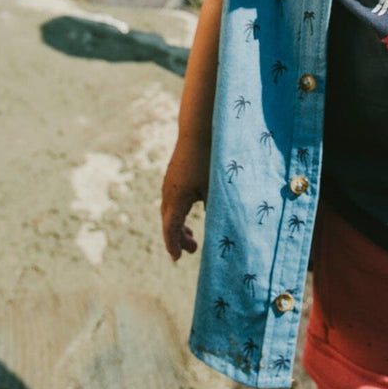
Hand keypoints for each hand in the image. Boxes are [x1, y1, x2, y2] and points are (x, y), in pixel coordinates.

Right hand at [161, 138, 209, 260]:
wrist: (198, 130)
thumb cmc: (209, 159)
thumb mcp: (214, 187)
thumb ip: (215, 208)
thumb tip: (219, 227)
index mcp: (176, 198)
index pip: (171, 229)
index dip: (173, 245)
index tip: (177, 259)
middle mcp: (168, 192)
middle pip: (169, 222)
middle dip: (178, 238)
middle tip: (192, 250)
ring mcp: (169, 183)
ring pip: (170, 212)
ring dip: (179, 226)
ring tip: (192, 238)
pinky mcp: (174, 176)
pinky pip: (173, 201)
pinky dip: (179, 214)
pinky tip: (192, 214)